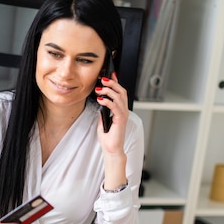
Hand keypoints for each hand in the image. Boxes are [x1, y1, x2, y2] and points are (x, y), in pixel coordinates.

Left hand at [96, 72, 128, 189]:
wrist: (111, 149)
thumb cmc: (108, 138)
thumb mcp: (102, 121)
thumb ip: (103, 112)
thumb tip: (100, 102)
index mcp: (120, 110)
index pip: (119, 93)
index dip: (115, 82)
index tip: (110, 74)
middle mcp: (123, 111)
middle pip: (121, 92)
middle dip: (112, 83)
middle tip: (103, 78)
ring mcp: (123, 115)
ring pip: (119, 97)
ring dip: (109, 90)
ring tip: (100, 88)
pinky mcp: (120, 120)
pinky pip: (115, 107)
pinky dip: (107, 101)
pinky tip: (100, 99)